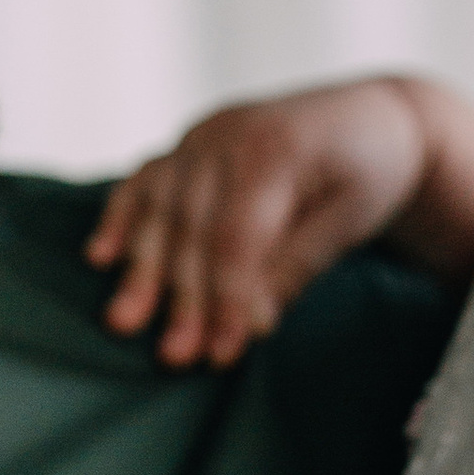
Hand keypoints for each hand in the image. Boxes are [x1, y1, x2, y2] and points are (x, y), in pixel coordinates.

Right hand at [87, 76, 473, 366]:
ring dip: (142, 269)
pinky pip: (146, 180)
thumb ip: (294, 265)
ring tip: (123, 322)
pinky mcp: (189, 144)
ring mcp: (202, 136)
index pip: (238, 235)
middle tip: (174, 355)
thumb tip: (247, 322)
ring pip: (161, 207)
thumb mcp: (348, 220)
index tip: (221, 351)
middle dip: (182, 296)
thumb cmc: (367, 174)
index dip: (226, 297)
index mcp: (275, 148)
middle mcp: (228, 135)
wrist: (373, 119)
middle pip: (192, 226)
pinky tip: (100, 256)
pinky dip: (121, 217)